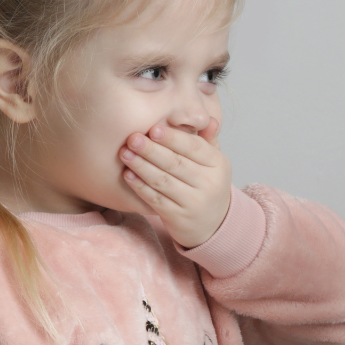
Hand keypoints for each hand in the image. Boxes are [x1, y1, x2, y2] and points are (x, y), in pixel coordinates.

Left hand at [120, 119, 231, 247]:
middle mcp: (209, 184)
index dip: (172, 138)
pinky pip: (156, 199)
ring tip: (125, 153)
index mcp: (219, 165)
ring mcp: (194, 202)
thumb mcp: (214, 163)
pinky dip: (140, 186)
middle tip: (132, 138)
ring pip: (163, 181)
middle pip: (176, 163)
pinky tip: (128, 175)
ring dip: (141, 166)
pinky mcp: (178, 217)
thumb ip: (208, 141)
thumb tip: (209, 119)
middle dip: (151, 150)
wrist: (213, 224)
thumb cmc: (208, 185)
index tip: (152, 128)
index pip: (194, 147)